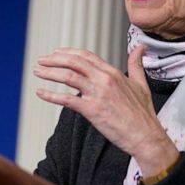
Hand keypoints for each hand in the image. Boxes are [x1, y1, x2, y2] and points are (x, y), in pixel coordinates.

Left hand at [33, 45, 178, 176]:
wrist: (146, 136)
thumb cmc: (143, 114)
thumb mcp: (141, 84)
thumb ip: (137, 64)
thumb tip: (139, 48)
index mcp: (113, 72)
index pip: (86, 56)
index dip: (69, 53)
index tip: (57, 53)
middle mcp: (104, 79)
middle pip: (74, 62)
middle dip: (55, 59)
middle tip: (42, 60)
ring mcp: (97, 94)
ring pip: (68, 76)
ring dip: (50, 73)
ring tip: (38, 72)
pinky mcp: (92, 110)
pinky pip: (67, 99)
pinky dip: (51, 95)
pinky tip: (41, 93)